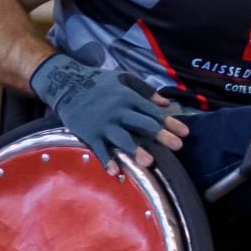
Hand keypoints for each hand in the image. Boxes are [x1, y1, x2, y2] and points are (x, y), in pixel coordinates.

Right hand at [29, 53, 187, 173]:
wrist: (65, 83)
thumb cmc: (98, 81)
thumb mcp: (123, 78)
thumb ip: (145, 90)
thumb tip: (166, 103)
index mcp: (127, 97)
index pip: (153, 111)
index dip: (170, 122)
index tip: (186, 133)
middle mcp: (117, 111)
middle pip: (143, 125)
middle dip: (161, 135)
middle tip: (178, 147)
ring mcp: (103, 123)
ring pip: (122, 138)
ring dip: (135, 150)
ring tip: (149, 162)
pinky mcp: (88, 133)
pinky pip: (99, 149)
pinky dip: (106, 160)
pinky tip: (114, 172)